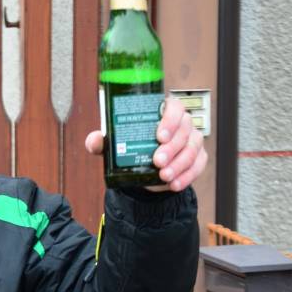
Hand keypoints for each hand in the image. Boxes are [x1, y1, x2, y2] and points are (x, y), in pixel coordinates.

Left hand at [85, 95, 206, 191]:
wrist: (143, 169)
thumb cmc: (132, 146)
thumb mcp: (115, 144)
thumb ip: (102, 141)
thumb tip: (93, 141)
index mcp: (164, 112)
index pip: (175, 107)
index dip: (170, 120)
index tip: (159, 135)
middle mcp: (182, 123)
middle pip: (185, 129)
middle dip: (172, 147)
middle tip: (157, 161)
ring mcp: (192, 139)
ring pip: (192, 148)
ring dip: (179, 164)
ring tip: (164, 176)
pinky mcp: (197, 157)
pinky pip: (198, 165)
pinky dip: (187, 176)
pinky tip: (174, 184)